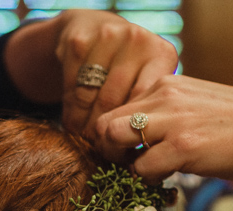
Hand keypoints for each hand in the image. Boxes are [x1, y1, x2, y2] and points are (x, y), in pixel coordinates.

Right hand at [5, 11, 177, 138]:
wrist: (93, 27)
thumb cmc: (128, 68)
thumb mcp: (148, 81)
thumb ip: (152, 109)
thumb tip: (151, 161)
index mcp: (162, 54)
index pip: (143, 105)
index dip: (132, 134)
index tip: (125, 155)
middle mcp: (138, 41)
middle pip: (115, 103)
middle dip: (106, 134)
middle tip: (102, 153)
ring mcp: (107, 37)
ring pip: (91, 98)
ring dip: (84, 127)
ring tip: (86, 142)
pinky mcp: (78, 41)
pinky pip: (71, 89)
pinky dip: (70, 111)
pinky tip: (73, 124)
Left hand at [95, 75, 232, 210]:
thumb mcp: (198, 106)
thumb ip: (168, 112)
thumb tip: (138, 132)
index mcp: (167, 83)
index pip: (115, 106)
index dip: (114, 135)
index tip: (128, 153)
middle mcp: (165, 95)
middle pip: (104, 122)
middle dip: (107, 150)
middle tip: (126, 168)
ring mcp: (172, 120)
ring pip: (112, 140)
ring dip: (120, 163)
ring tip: (143, 175)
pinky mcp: (182, 146)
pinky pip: (140, 168)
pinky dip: (146, 181)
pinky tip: (167, 182)